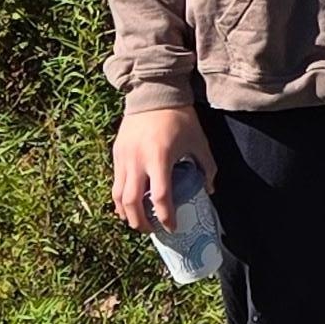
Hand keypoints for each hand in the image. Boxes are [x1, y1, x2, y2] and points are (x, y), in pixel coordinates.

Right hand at [112, 105, 213, 235]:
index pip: (160, 196)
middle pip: (133, 203)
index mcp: (160, 158)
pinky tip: (127, 205)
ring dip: (127, 214)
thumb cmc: (179, 117)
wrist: (153, 92)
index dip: (166, 216)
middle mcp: (138, 161)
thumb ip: (206, 165)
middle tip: (152, 230)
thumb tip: (209, 189)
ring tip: (138, 222)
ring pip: (119, 196)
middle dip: (141, 222)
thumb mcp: (198, 140)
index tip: (172, 227)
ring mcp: (124, 158)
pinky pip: (115, 183)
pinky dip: (120, 199)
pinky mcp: (116, 154)